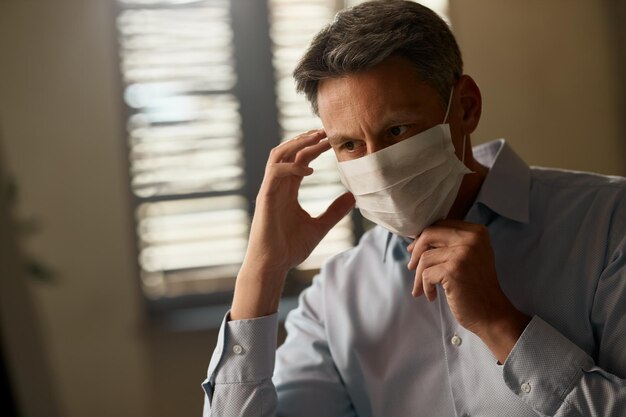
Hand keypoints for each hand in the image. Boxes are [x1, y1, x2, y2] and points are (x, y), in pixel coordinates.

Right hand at [231, 130, 354, 319]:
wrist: (272, 265)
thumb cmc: (290, 248)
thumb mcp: (319, 227)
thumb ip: (334, 211)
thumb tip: (353, 198)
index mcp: (288, 190)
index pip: (299, 159)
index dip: (313, 147)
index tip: (330, 139)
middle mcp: (278, 186)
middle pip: (288, 151)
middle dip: (306, 139)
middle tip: (326, 131)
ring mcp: (270, 190)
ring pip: (278, 155)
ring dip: (297, 144)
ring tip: (316, 139)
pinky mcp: (265, 198)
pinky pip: (275, 172)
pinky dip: (291, 166)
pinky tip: (309, 169)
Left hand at [407, 219, 528, 361]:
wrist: (491, 313)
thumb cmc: (476, 286)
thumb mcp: (470, 256)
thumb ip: (451, 243)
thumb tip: (418, 238)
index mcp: (476, 231)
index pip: (440, 225)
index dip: (423, 238)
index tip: (415, 251)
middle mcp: (472, 238)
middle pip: (429, 234)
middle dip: (416, 252)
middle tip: (411, 266)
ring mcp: (463, 253)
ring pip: (424, 257)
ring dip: (418, 276)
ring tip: (421, 288)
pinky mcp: (453, 270)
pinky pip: (425, 274)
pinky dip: (425, 286)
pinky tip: (431, 295)